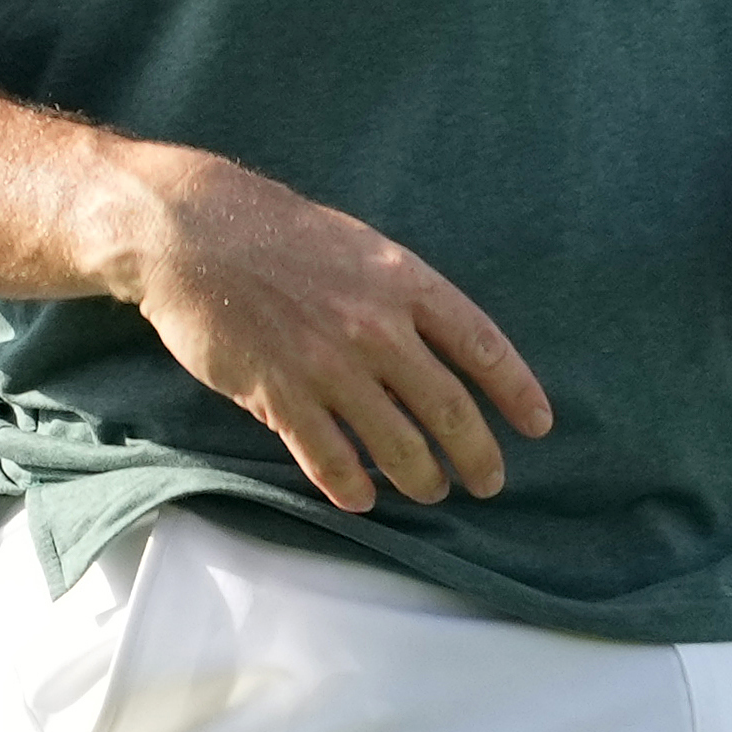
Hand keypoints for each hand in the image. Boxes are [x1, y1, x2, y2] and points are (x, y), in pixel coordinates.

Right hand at [107, 147, 552, 513]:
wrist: (193, 231)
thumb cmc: (280, 233)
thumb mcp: (360, 245)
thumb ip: (400, 293)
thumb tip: (438, 341)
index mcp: (403, 280)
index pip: (480, 344)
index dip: (516, 390)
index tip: (539, 425)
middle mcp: (376, 326)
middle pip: (447, 407)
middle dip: (477, 454)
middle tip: (490, 482)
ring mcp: (327, 364)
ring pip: (395, 445)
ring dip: (420, 478)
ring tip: (431, 492)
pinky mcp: (279, 395)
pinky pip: (327, 459)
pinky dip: (349, 487)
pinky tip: (360, 500)